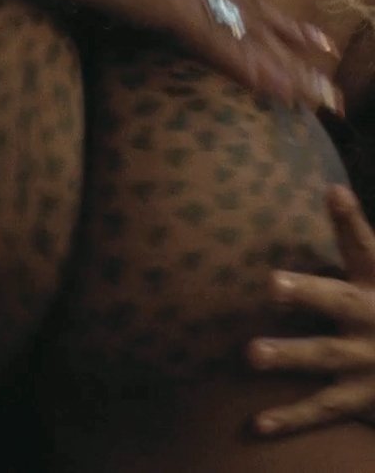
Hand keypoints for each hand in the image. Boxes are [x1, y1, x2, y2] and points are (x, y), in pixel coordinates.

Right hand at [40, 0, 339, 110]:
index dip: (274, 14)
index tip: (308, 31)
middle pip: (255, 14)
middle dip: (292, 40)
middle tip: (328, 59)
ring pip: (245, 36)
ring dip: (281, 69)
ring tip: (311, 94)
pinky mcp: (171, 9)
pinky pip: (218, 46)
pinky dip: (246, 69)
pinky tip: (271, 88)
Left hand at [248, 186, 374, 435]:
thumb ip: (354, 238)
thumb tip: (331, 188)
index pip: (364, 246)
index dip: (349, 220)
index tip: (333, 193)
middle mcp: (374, 317)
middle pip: (339, 301)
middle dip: (308, 292)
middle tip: (271, 282)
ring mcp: (368, 360)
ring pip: (325, 355)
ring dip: (289, 354)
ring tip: (249, 353)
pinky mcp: (361, 396)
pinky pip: (321, 409)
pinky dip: (290, 418)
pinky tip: (256, 423)